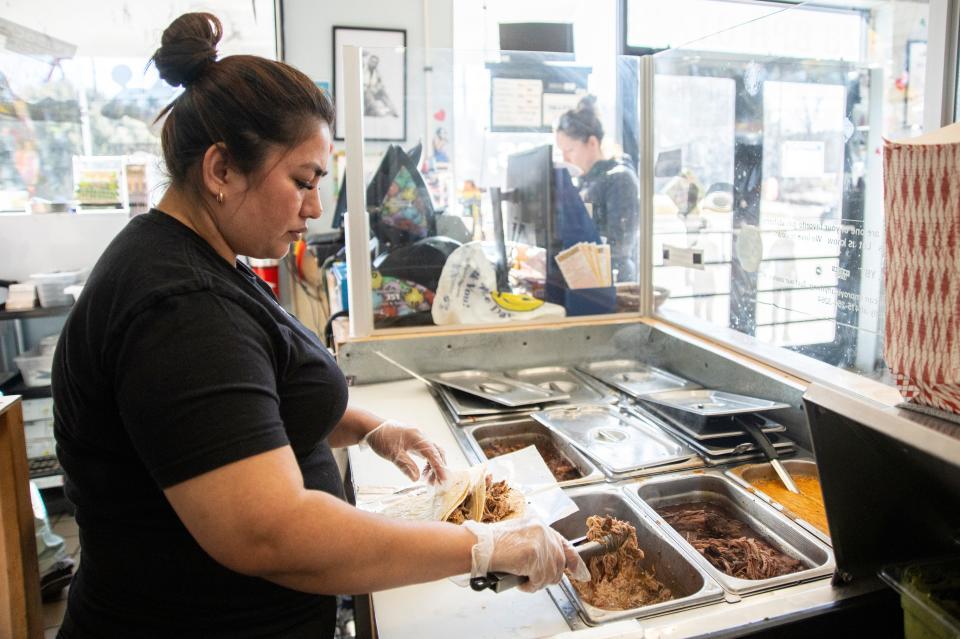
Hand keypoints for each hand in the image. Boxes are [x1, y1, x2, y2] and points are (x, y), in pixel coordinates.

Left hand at [363, 420, 447, 482]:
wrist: (372, 428)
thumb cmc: (381, 438)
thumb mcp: (392, 454)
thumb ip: (405, 465)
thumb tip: (416, 478)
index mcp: (417, 438)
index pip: (433, 454)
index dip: (439, 467)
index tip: (444, 479)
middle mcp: (421, 437)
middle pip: (436, 452)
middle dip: (439, 468)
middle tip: (437, 484)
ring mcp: (418, 438)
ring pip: (432, 453)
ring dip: (433, 467)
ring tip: (428, 481)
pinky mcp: (414, 441)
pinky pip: (426, 452)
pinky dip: (427, 463)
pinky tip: (423, 472)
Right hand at [463, 518, 589, 592]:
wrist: (479, 545)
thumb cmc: (492, 544)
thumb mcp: (519, 537)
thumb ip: (536, 545)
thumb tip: (549, 563)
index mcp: (539, 525)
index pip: (564, 544)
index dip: (575, 561)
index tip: (581, 573)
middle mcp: (543, 531)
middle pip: (559, 563)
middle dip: (549, 576)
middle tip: (535, 580)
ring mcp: (539, 543)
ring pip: (551, 574)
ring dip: (537, 582)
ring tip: (524, 579)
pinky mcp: (533, 555)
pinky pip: (539, 580)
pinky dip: (529, 585)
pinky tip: (520, 581)